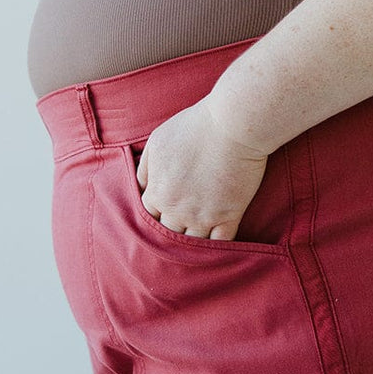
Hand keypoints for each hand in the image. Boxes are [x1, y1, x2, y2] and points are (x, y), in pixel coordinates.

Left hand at [135, 96, 269, 240]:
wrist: (231, 125)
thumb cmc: (194, 127)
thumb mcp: (158, 141)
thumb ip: (146, 168)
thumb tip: (140, 187)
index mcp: (158, 192)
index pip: (147, 218)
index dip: (153, 219)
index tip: (161, 217)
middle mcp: (177, 210)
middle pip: (167, 236)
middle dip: (170, 236)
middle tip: (176, 236)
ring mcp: (203, 216)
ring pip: (192, 244)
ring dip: (192, 245)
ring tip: (195, 247)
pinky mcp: (229, 217)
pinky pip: (220, 243)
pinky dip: (218, 248)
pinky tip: (218, 247)